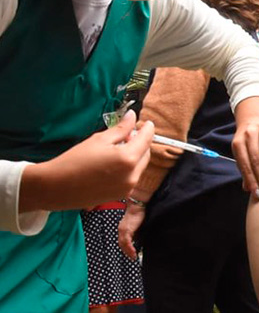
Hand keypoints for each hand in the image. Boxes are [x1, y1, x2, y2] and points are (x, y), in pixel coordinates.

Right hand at [19, 111, 154, 212]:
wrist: (56, 187)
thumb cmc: (75, 160)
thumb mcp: (99, 139)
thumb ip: (120, 129)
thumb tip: (132, 117)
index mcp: (128, 159)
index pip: (146, 140)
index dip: (148, 129)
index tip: (148, 123)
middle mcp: (132, 175)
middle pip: (145, 154)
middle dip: (141, 143)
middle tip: (129, 134)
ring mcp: (128, 188)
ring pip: (140, 166)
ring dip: (135, 156)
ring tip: (119, 148)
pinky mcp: (121, 195)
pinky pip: (132, 177)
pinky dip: (129, 168)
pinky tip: (114, 163)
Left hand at [118, 203, 145, 259]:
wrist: (137, 205)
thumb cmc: (139, 213)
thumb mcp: (137, 224)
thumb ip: (136, 232)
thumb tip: (139, 240)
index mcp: (123, 228)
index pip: (122, 241)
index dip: (126, 248)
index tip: (130, 253)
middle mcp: (121, 230)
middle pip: (121, 244)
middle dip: (126, 252)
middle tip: (132, 257)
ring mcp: (123, 230)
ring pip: (123, 244)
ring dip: (128, 252)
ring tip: (133, 257)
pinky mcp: (127, 230)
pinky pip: (127, 242)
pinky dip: (130, 248)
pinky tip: (134, 252)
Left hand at [232, 97, 258, 198]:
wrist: (251, 116)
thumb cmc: (248, 140)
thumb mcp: (243, 153)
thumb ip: (246, 169)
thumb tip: (247, 188)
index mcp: (238, 144)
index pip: (244, 165)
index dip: (251, 180)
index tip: (257, 193)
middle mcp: (248, 135)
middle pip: (255, 157)